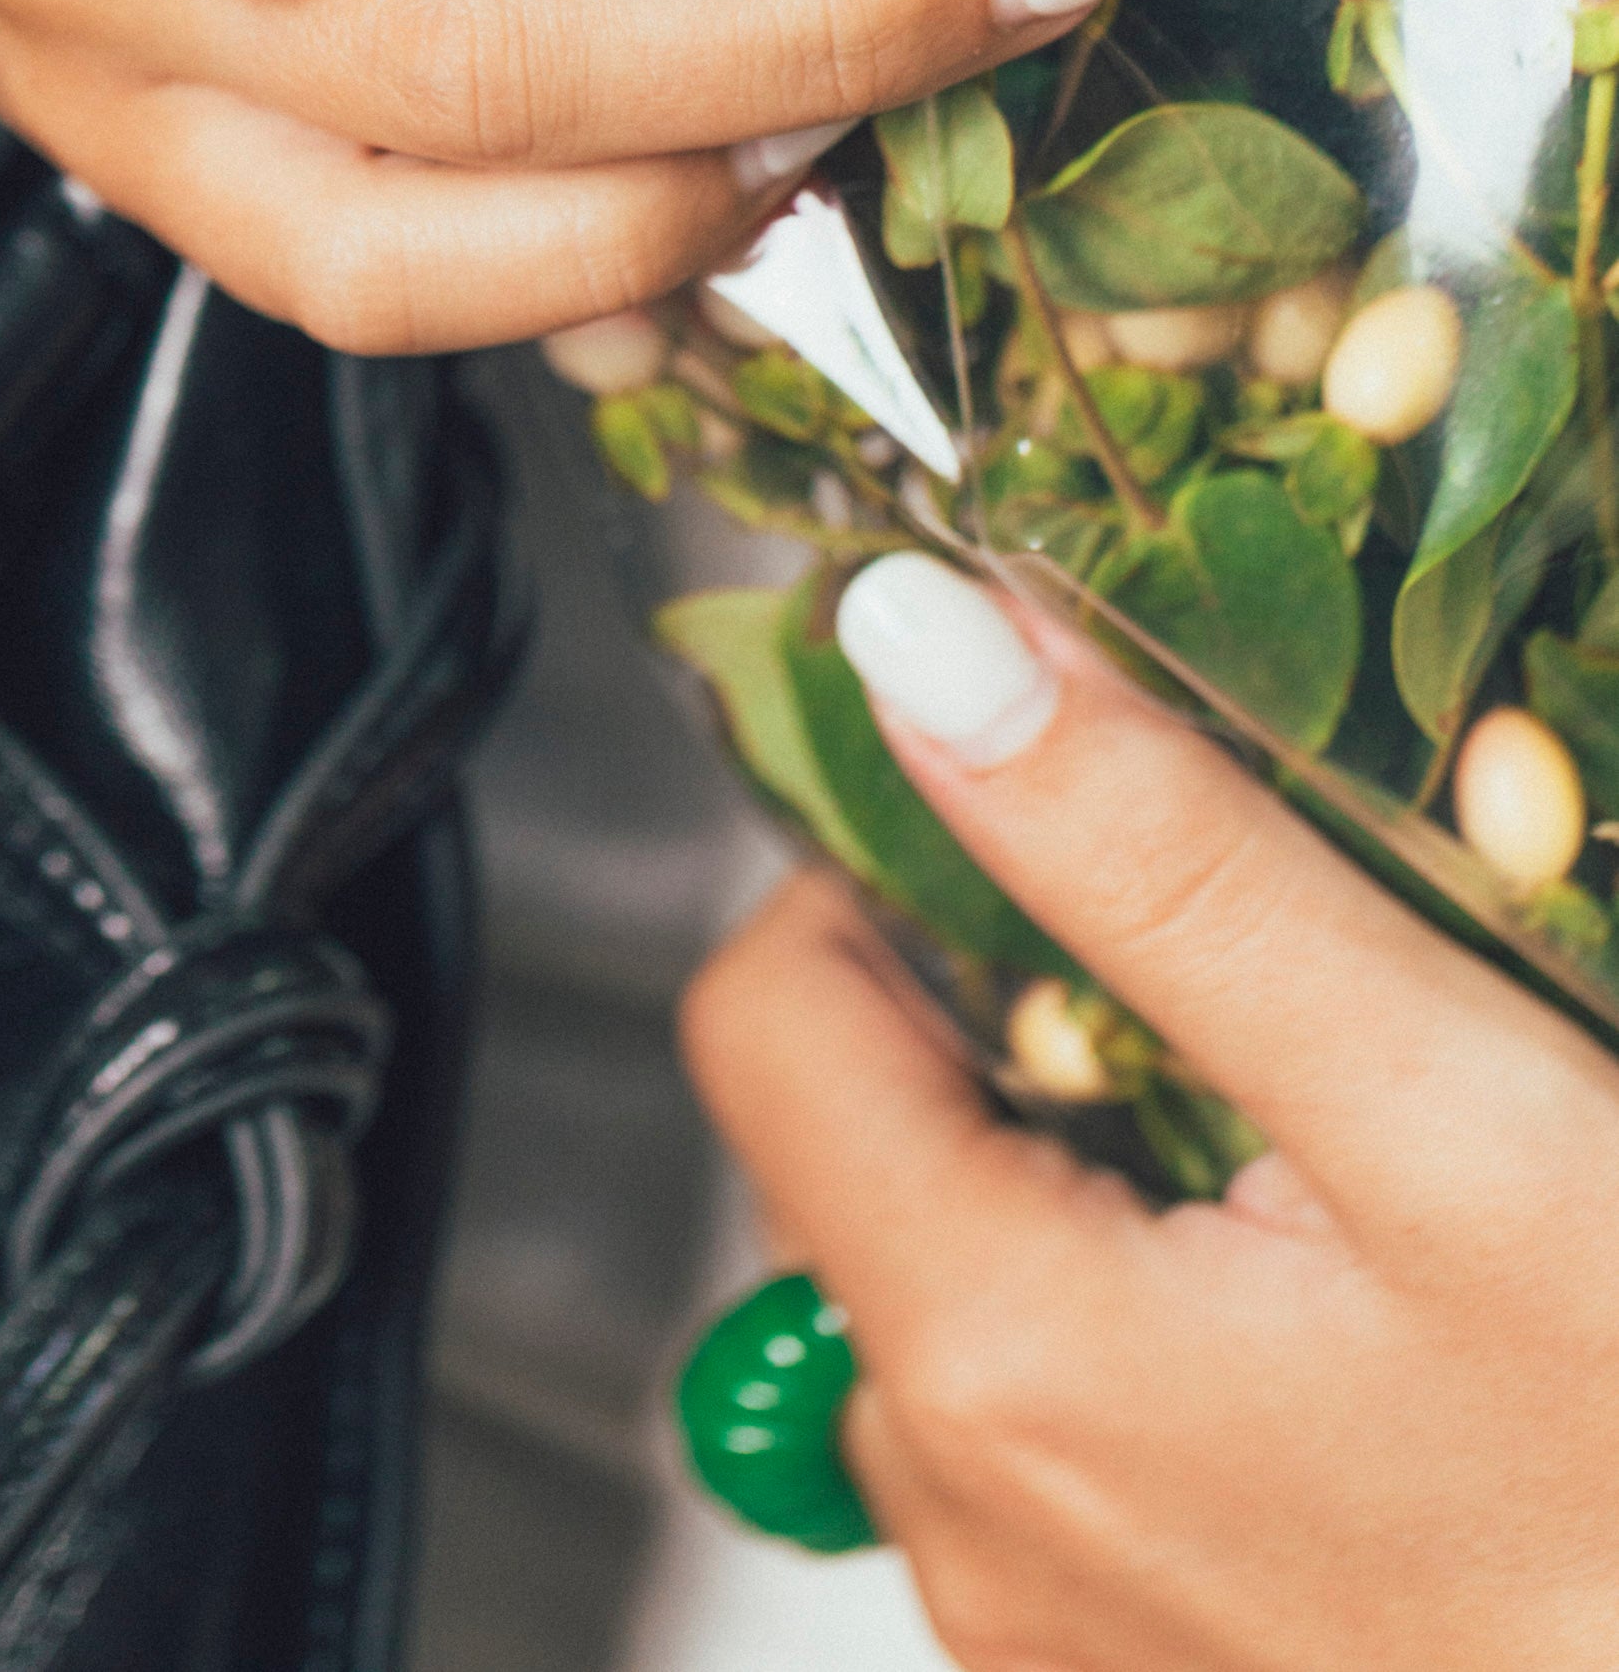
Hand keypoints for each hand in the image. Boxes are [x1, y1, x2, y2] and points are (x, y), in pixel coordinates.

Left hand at [683, 557, 1618, 1670]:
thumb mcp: (1447, 1110)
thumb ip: (1164, 863)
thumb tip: (927, 638)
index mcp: (995, 1355)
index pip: (762, 1010)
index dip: (878, 864)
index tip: (1036, 806)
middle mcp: (972, 1510)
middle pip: (859, 1138)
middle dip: (1008, 1007)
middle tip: (1232, 969)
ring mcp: (1044, 1608)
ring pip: (958, 1270)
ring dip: (1084, 1157)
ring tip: (1302, 1140)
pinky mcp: (1130, 1654)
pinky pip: (1053, 1414)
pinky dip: (1140, 1304)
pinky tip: (1318, 1290)